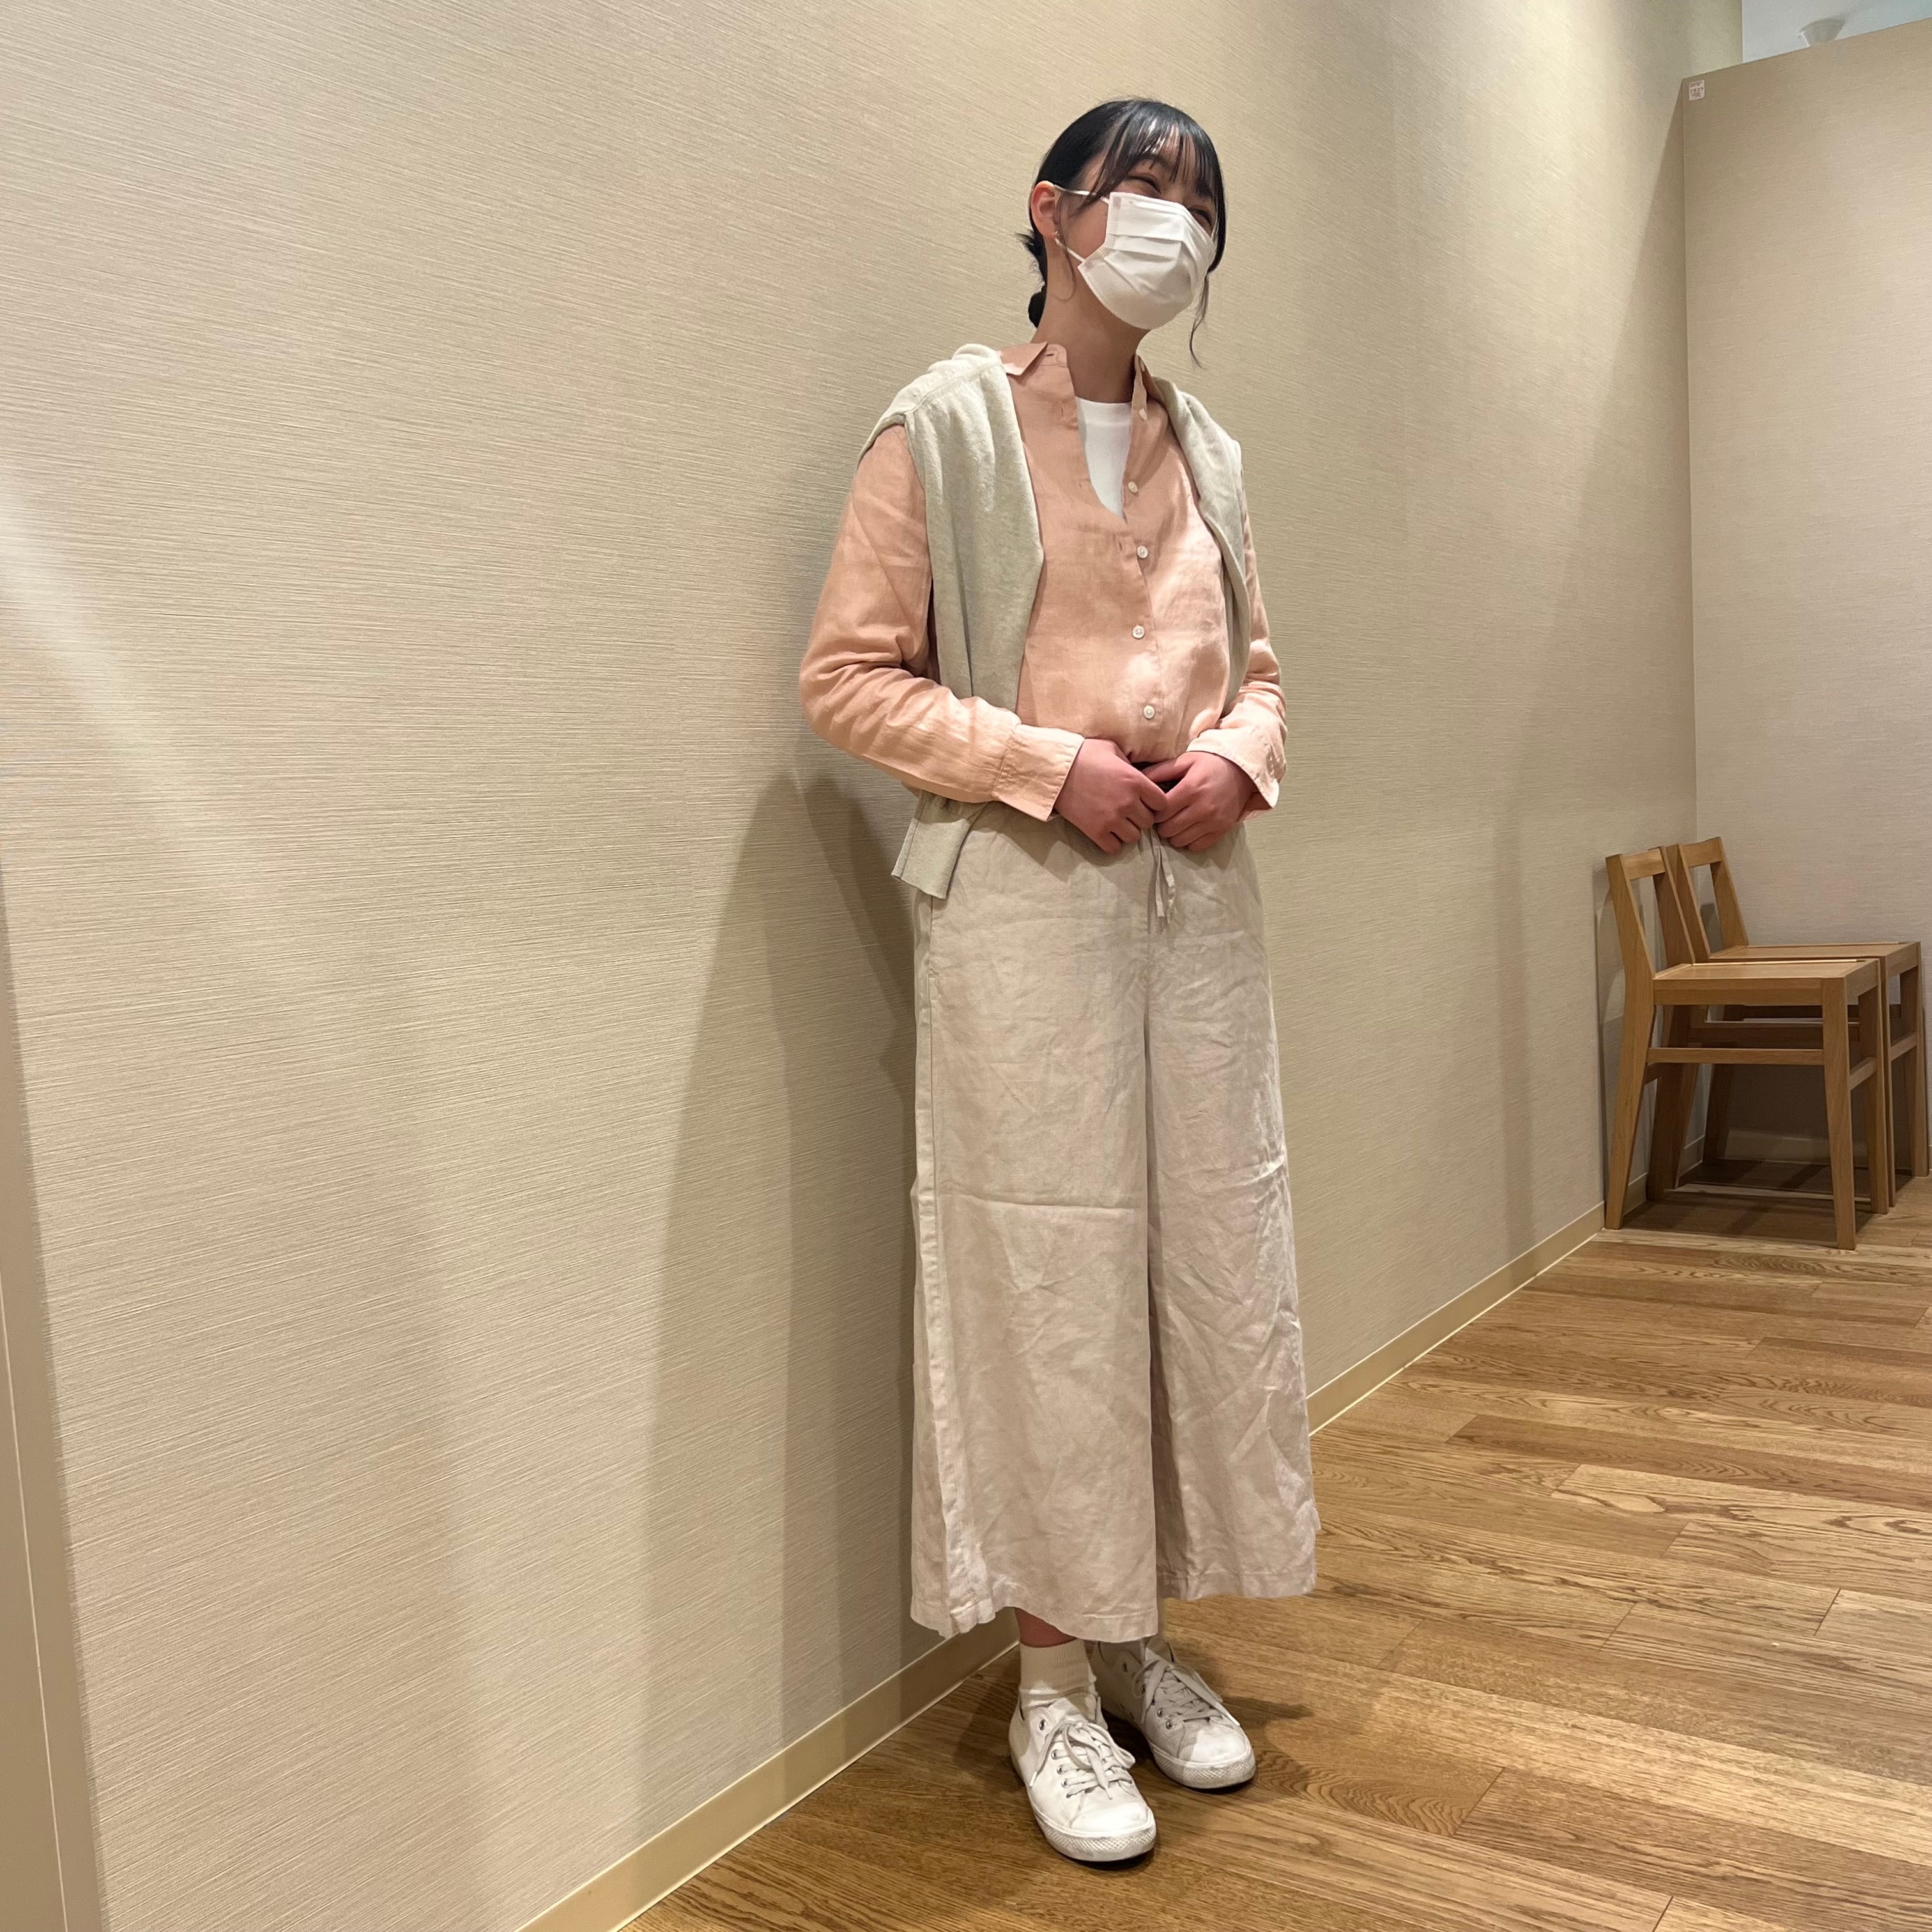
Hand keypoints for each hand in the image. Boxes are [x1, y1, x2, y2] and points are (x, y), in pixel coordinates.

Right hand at [1050, 739, 1170, 852]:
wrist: (1054, 769)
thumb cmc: (1083, 754)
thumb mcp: (1112, 749)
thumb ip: (1130, 763)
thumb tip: (1140, 774)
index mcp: (1135, 781)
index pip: (1162, 803)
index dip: (1155, 803)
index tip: (1145, 801)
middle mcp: (1128, 802)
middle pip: (1148, 822)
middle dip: (1140, 817)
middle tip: (1128, 811)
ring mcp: (1112, 819)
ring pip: (1134, 837)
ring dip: (1127, 831)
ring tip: (1117, 822)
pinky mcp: (1095, 831)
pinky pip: (1114, 848)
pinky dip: (1112, 842)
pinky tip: (1106, 832)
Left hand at [1136, 750, 1255, 851]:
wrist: (1242, 771)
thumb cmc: (1209, 763)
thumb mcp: (1185, 761)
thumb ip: (1160, 771)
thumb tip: (1137, 779)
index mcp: (1190, 789)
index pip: (1161, 812)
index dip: (1154, 812)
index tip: (1156, 808)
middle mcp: (1202, 807)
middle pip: (1168, 829)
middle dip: (1161, 825)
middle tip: (1164, 817)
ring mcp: (1213, 821)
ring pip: (1180, 840)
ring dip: (1173, 834)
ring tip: (1176, 823)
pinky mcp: (1221, 830)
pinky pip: (1196, 846)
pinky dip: (1189, 841)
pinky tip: (1189, 829)